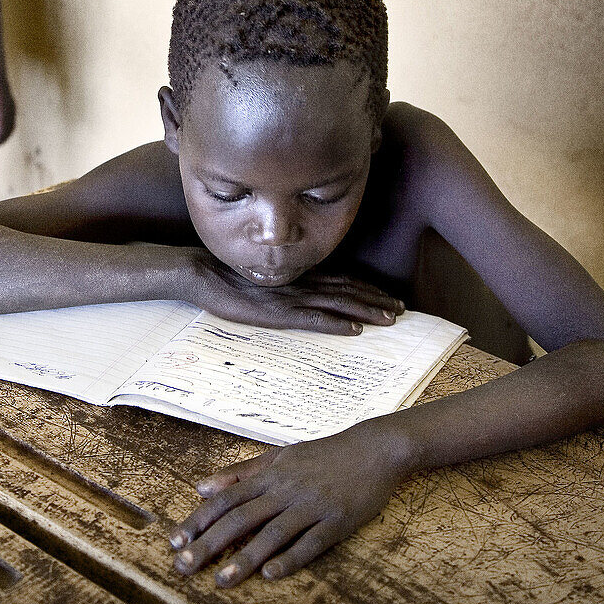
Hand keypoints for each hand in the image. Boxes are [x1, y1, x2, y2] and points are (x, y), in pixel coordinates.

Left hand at [170, 424, 406, 585]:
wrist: (374, 448)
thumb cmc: (324, 454)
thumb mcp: (280, 456)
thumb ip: (242, 473)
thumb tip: (202, 486)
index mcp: (271, 475)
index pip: (227, 499)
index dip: (199, 519)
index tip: (175, 540)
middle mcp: (286, 489)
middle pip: (241, 518)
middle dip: (210, 543)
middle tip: (183, 566)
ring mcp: (311, 506)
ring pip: (272, 533)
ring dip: (245, 558)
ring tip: (221, 580)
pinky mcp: (337, 521)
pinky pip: (311, 543)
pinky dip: (290, 558)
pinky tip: (271, 574)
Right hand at [181, 251, 403, 334]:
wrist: (200, 272)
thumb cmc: (224, 274)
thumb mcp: (260, 276)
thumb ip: (282, 282)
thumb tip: (297, 290)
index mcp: (296, 274)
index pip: (340, 280)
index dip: (367, 288)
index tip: (388, 296)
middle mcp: (299, 283)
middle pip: (347, 290)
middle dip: (376, 300)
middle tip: (403, 309)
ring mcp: (289, 297)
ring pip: (338, 304)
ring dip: (366, 311)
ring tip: (391, 320)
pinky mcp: (277, 313)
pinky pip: (313, 320)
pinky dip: (336, 325)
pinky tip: (355, 331)